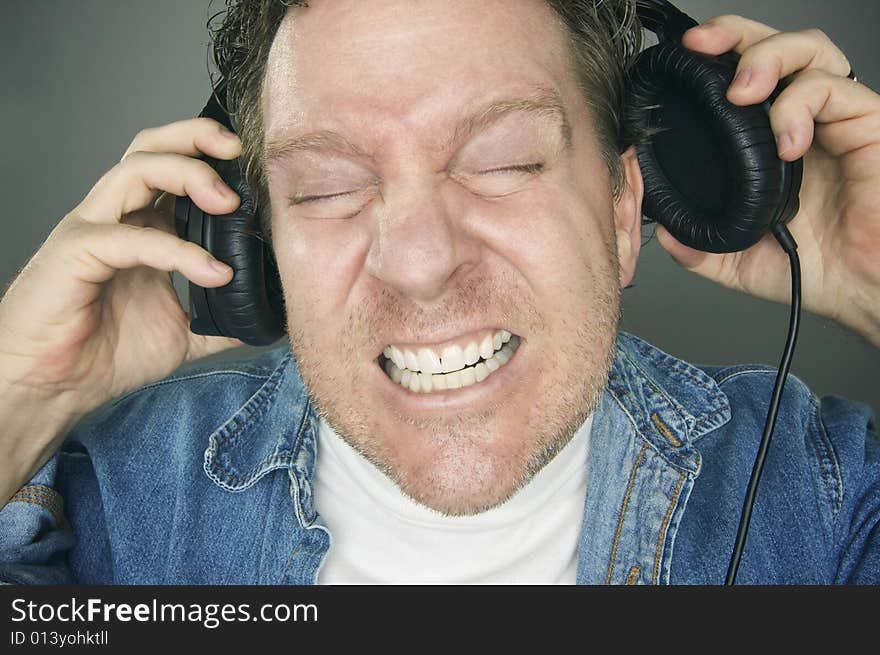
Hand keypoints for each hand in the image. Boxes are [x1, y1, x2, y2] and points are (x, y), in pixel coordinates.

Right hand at [0, 118, 242, 500]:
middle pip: (151, 149)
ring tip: (228, 203)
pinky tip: (212, 272)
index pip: (174, 167)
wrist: (55, 388)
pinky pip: (129, 238)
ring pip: (135, 171)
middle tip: (240, 154)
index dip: (213, 157)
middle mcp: (117, 219)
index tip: (256, 166)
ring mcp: (93, 230)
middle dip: (197, 139)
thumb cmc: (105, 353)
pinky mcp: (75, 254)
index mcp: (142, 227)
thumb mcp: (183, 334)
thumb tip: (263, 321)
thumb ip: (220, 320)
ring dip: (186, 175)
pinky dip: (177, 250)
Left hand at [655, 15, 879, 346]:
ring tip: (742, 94)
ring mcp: (836, 120)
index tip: (683, 58)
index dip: (715, 56)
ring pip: (810, 52)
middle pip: (775, 46)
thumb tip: (665, 234)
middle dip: (735, 35)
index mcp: (768, 141)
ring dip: (768, 58)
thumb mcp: (737, 259)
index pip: (744, 76)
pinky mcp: (868, 125)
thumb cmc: (812, 268)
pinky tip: (787, 142)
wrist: (860, 290)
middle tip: (702, 48)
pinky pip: (835, 91)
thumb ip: (700, 245)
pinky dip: (801, 106)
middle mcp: (804, 120)